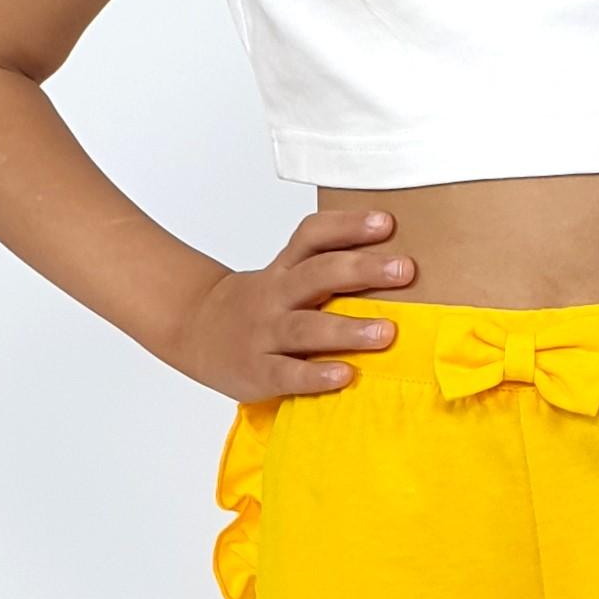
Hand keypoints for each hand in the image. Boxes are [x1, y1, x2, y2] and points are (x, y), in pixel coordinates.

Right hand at [166, 203, 416, 401]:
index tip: (386, 223)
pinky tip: (345, 375)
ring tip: (386, 333)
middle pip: (317, 274)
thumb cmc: (258, 304)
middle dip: (362, 270)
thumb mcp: (283, 276)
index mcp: (284, 268)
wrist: (193, 330)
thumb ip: (325, 270)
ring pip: (306, 327)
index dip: (347, 226)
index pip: (312, 236)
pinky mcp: (257, 371)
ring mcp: (263, 334)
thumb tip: (395, 264)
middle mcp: (274, 295)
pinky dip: (317, 375)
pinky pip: (288, 373)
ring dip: (347, 329)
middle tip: (405, 270)